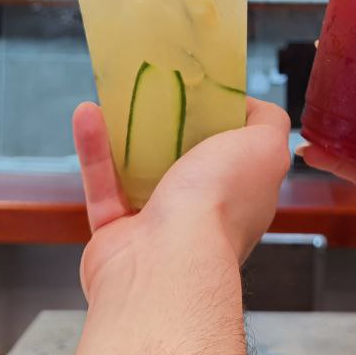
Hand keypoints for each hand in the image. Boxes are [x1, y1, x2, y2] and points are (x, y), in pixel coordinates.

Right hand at [72, 96, 291, 298]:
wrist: (165, 263)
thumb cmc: (218, 203)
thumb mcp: (264, 147)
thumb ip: (269, 122)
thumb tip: (252, 105)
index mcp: (243, 196)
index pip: (239, 156)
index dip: (224, 121)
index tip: (204, 91)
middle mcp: (204, 215)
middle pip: (186, 163)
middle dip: (169, 128)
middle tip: (155, 91)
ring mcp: (159, 228)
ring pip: (138, 172)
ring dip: (124, 134)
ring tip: (115, 97)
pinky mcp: (117, 234)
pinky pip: (102, 186)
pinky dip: (94, 152)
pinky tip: (86, 114)